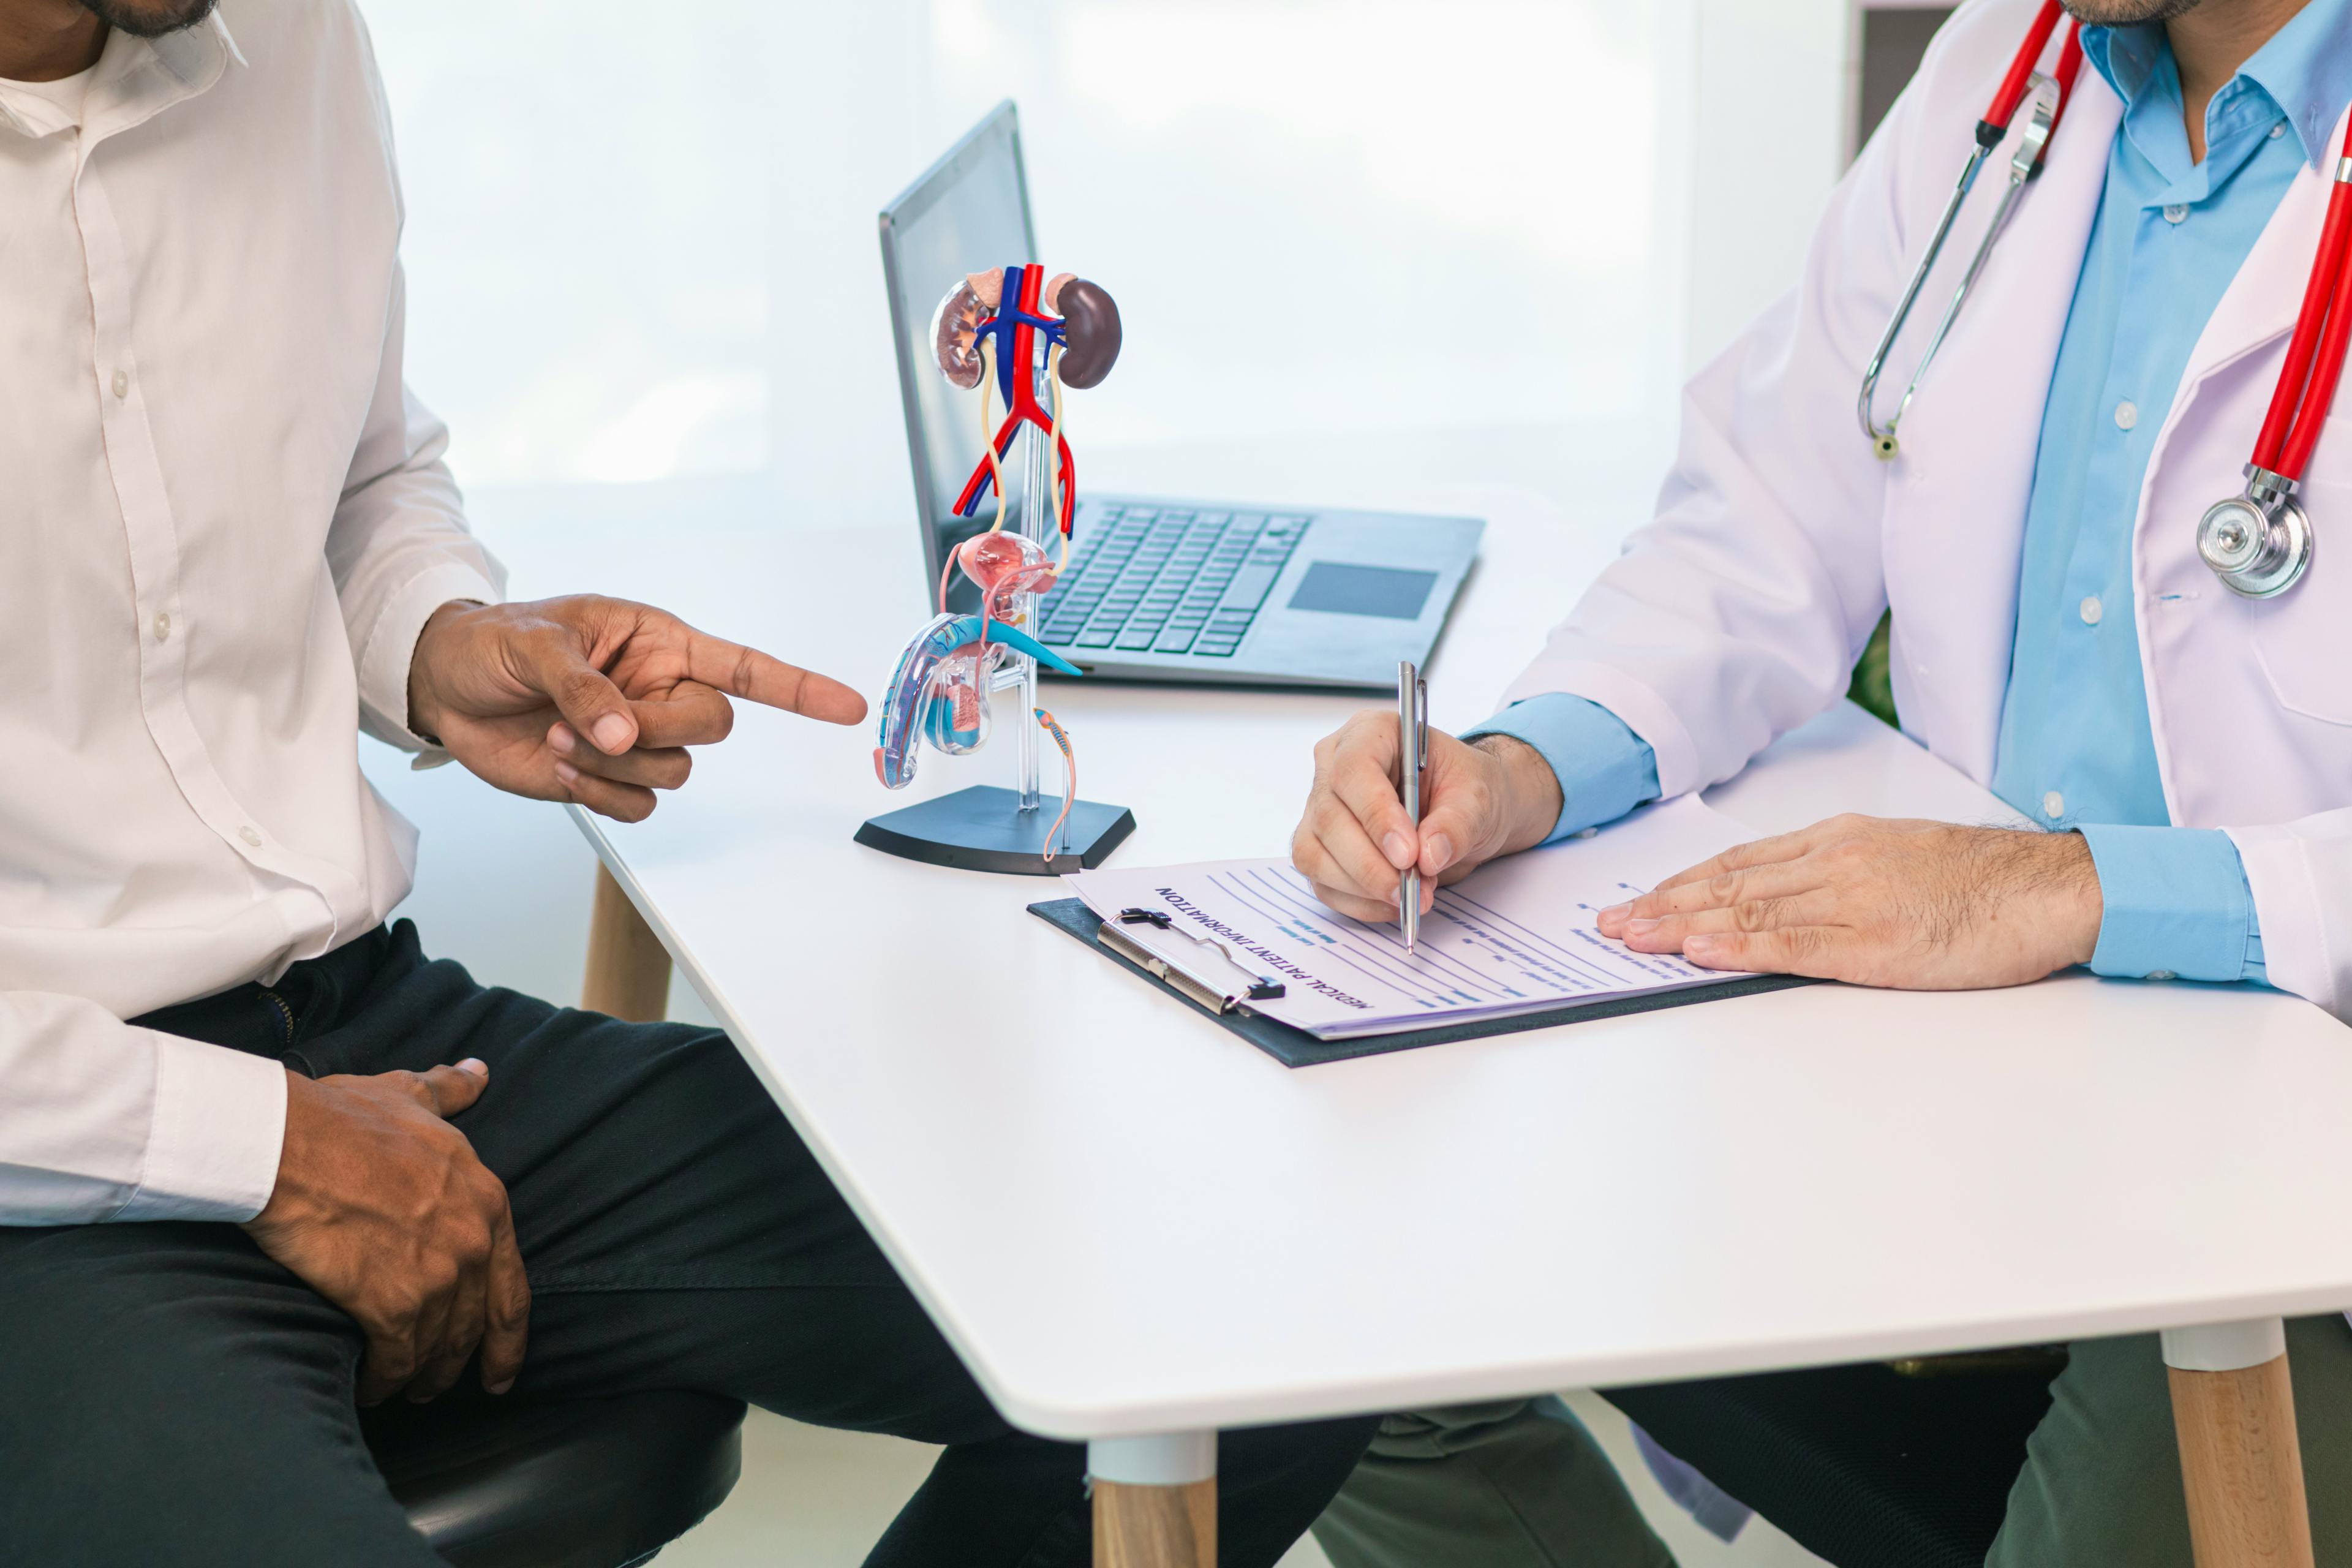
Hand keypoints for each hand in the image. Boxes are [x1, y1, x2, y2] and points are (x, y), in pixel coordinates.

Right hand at [243, 1061, 529, 1404]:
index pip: (512, 1285)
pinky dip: (383, 1381)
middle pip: (478, 1326)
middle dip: (464, 1364)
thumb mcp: (408, 1094)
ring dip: (421, 1377)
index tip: (504, 1366)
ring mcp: (437, 1276)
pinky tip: (369, 1388)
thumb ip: (449, 1092)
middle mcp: (473, 1242)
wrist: (287, 1143)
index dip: (509, 1332)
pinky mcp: (391, 1305)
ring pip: (438, 1349)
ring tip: (404, 1390)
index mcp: (486, 1199)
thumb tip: (478, 1073)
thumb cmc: (342, 1117)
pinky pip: (396, 1361)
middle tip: (450, 1389)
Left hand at [406, 596, 868, 821]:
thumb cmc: (491, 643)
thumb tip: (623, 735)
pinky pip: (639, 806)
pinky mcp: (610, 780)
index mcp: (658, 643)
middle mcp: (659, 691)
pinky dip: (599, 794)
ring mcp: (638, 739)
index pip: (745, 667)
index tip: (849, 708)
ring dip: (615, 765)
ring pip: (677, 772)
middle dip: (661, 729)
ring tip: (561, 740)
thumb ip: (585, 688)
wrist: (443, 686)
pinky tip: (560, 766)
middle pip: (713, 725)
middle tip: (601, 723)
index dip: (800, 689)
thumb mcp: (535, 645)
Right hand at [1291, 709, 1564, 921]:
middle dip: (1371, 864)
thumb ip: (1458, 823)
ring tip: (1412, 894)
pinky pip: (1322, 883)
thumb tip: (1429, 855)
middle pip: (1329, 817)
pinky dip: (1359, 902)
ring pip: (1315, 854)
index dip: (1376, 814)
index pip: (1353, 769)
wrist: (1463, 812)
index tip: (1408, 854)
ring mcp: (1319, 808)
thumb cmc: (1466, 789)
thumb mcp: (1478, 797)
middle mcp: (1333, 765)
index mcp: (1371, 733)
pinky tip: (1392, 902)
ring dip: (1364, 886)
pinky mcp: (1319, 847)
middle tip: (1412, 889)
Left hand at [1596, 814, 2101, 987]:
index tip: (1639, 898)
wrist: (2052, 889)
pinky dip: (1738, 949)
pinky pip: (1792, 945)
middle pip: (1730, 884)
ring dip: (1681, 927)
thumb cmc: (1983, 880)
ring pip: (1748, 913)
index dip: (1683, 882)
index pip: (1740, 862)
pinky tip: (1698, 952)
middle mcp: (1835, 862)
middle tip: (1609, 924)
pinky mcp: (1875, 943)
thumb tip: (1781, 898)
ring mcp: (1853, 901)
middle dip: (1662, 904)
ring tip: (1631, 939)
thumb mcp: (1898, 857)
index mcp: (1840, 840)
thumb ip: (1838, 872)